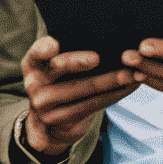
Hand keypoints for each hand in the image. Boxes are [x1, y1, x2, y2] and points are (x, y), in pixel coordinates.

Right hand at [19, 36, 134, 157]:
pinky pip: (92, 105)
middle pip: (59, 69)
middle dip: (80, 62)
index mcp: (33, 64)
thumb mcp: (52, 70)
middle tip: (99, 57)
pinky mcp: (62, 119)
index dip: (43, 48)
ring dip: (109, 80)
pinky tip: (129, 87)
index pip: (36, 52)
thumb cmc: (58, 85)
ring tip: (130, 73)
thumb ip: (66, 55)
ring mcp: (45, 104)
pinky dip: (114, 95)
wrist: (48, 124)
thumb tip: (106, 38)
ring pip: (81, 89)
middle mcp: (34, 83)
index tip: (55, 44)